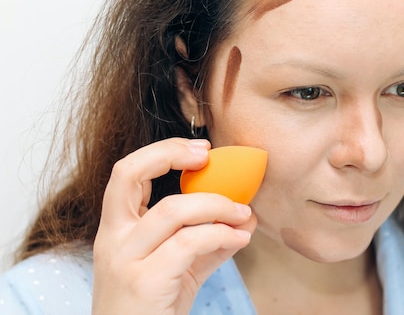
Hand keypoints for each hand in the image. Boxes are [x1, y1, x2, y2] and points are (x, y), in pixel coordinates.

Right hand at [92, 138, 254, 314]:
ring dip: (218, 205)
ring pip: (173, 210)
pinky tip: (240, 239)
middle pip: (128, 174)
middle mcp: (113, 240)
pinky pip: (189, 242)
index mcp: (117, 231)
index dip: (163, 152)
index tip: (201, 151)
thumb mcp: (180, 269)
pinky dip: (220, 234)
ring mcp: (125, 260)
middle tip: (208, 156)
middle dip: (170, 154)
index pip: (126, 174)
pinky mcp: (145, 282)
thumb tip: (244, 220)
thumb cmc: (153, 309)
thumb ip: (208, 242)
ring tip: (244, 214)